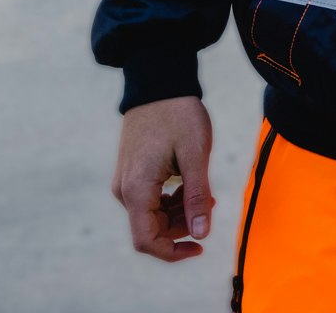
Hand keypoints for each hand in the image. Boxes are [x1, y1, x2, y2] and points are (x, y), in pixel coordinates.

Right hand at [112, 96, 213, 261]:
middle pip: (152, 228)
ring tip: (204, 191)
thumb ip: (196, 196)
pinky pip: (150, 200)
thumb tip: (201, 234)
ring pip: (152, 215)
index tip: (201, 245)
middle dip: (183, 225)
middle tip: (210, 201)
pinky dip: (172, 199)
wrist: (158, 84)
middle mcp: (124, 190)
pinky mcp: (132, 173)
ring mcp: (126, 182)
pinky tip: (190, 184)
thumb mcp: (195, 155)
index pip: (146, 240)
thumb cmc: (179, 115)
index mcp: (136, 189)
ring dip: (180, 211)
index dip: (172, 251)